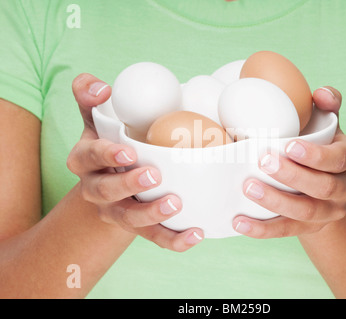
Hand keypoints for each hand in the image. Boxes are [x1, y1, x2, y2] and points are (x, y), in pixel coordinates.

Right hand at [67, 73, 202, 250]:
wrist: (113, 177)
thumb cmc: (110, 140)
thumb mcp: (97, 118)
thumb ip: (91, 97)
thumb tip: (102, 86)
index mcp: (85, 160)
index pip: (89, 157)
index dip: (106, 156)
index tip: (129, 152)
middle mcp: (95, 189)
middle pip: (106, 191)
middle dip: (128, 185)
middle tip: (154, 176)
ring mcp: (116, 212)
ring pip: (129, 219)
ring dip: (151, 215)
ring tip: (175, 204)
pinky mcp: (137, 227)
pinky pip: (153, 237)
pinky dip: (173, 239)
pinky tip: (195, 234)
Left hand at [233, 87, 345, 237]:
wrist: (327, 187)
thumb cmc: (320, 146)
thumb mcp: (327, 124)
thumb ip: (327, 104)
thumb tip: (321, 94)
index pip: (339, 159)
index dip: (316, 155)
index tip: (289, 146)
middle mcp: (345, 188)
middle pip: (323, 187)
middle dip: (293, 176)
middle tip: (263, 161)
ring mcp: (328, 212)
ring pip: (306, 212)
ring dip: (276, 201)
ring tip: (248, 188)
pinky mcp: (309, 228)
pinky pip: (286, 231)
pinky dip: (262, 229)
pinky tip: (240, 222)